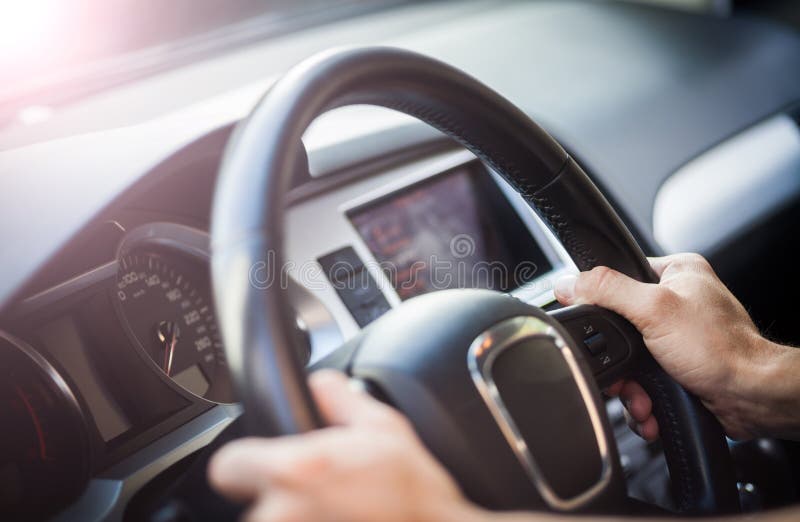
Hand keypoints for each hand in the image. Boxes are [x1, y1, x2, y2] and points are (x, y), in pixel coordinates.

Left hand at [208, 370, 480, 521]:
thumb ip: (341, 399)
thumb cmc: (417, 498)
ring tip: (336, 516)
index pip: (226, 466)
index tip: (259, 469)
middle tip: (321, 498)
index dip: (245, 464)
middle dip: (281, 501)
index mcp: (296, 471)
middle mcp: (282, 515)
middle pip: (251, 506)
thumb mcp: (387, 429)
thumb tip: (321, 384)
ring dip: (294, 520)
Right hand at [554, 253, 799, 440]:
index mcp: (675, 272)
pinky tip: (651, 408)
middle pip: (619, 327)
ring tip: (642, 399)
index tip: (599, 327)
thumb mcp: (654, 309)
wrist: (752, 398)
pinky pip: (643, 381)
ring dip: (630, 388)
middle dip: (618, 362)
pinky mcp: (678, 367)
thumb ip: (607, 290)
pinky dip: (643, 400)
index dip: (603, 305)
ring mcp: (677, 337)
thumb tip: (569, 283)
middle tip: (625, 374)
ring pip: (629, 360)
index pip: (619, 277)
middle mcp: (677, 301)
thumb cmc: (722, 349)